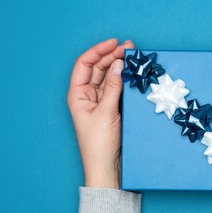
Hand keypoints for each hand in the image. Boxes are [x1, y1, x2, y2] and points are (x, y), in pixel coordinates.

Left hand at [67, 37, 133, 188]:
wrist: (107, 169)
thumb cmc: (99, 144)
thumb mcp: (106, 112)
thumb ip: (113, 87)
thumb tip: (118, 64)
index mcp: (77, 95)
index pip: (85, 64)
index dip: (98, 51)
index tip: (114, 43)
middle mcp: (87, 96)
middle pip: (99, 68)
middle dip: (112, 56)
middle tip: (130, 48)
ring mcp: (101, 103)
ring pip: (110, 78)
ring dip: (120, 67)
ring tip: (134, 57)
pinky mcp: (113, 110)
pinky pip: (119, 90)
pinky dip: (126, 80)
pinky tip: (134, 74)